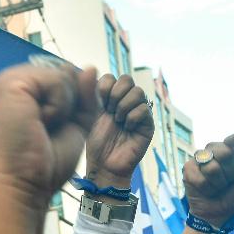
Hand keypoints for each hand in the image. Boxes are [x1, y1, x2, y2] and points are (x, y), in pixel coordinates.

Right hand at [0, 62, 98, 208]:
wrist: (25, 184)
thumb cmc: (46, 162)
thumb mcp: (75, 125)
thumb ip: (84, 97)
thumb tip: (90, 68)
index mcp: (25, 90)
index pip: (64, 78)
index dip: (72, 105)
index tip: (52, 131)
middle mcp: (15, 81)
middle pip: (66, 75)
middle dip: (69, 106)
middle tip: (45, 131)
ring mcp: (10, 79)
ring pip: (63, 77)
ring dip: (63, 108)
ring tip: (40, 128)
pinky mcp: (12, 83)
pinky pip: (57, 81)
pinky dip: (58, 107)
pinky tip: (39, 123)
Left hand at [84, 74, 154, 189]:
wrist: (104, 166)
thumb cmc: (94, 143)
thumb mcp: (87, 115)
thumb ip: (87, 92)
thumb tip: (89, 67)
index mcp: (110, 98)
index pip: (113, 77)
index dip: (105, 85)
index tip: (99, 101)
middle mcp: (125, 102)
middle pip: (127, 79)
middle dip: (116, 93)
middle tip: (109, 110)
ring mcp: (137, 113)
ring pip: (138, 92)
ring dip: (124, 105)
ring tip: (117, 120)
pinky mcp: (147, 125)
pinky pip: (145, 109)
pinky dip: (133, 117)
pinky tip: (126, 128)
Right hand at [183, 135, 233, 228]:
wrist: (221, 213)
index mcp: (229, 146)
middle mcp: (214, 148)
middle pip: (225, 153)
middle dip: (232, 173)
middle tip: (230, 181)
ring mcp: (199, 158)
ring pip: (213, 168)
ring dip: (220, 184)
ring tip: (219, 187)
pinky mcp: (188, 169)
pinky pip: (202, 180)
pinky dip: (209, 190)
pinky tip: (208, 191)